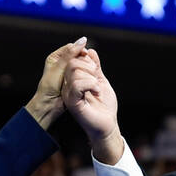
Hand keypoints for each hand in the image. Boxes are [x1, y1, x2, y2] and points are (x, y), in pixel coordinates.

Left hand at [26, 37, 87, 129]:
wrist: (49, 105)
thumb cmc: (50, 86)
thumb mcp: (60, 68)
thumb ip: (71, 54)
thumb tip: (83, 39)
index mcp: (55, 57)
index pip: (71, 48)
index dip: (79, 49)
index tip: (86, 54)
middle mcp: (61, 63)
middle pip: (77, 55)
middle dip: (83, 58)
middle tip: (89, 64)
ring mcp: (68, 72)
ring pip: (81, 64)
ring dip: (86, 66)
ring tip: (90, 70)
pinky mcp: (73, 79)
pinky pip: (82, 73)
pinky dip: (86, 74)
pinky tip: (90, 76)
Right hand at [63, 48, 123, 163]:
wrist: (108, 125)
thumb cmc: (104, 106)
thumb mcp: (100, 81)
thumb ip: (95, 67)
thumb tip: (90, 51)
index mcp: (72, 81)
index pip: (72, 60)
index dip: (84, 57)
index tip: (95, 65)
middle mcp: (68, 87)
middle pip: (72, 63)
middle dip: (89, 66)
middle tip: (97, 78)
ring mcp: (69, 95)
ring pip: (74, 72)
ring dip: (91, 76)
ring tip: (97, 87)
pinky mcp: (73, 103)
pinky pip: (77, 85)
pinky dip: (91, 84)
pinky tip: (96, 91)